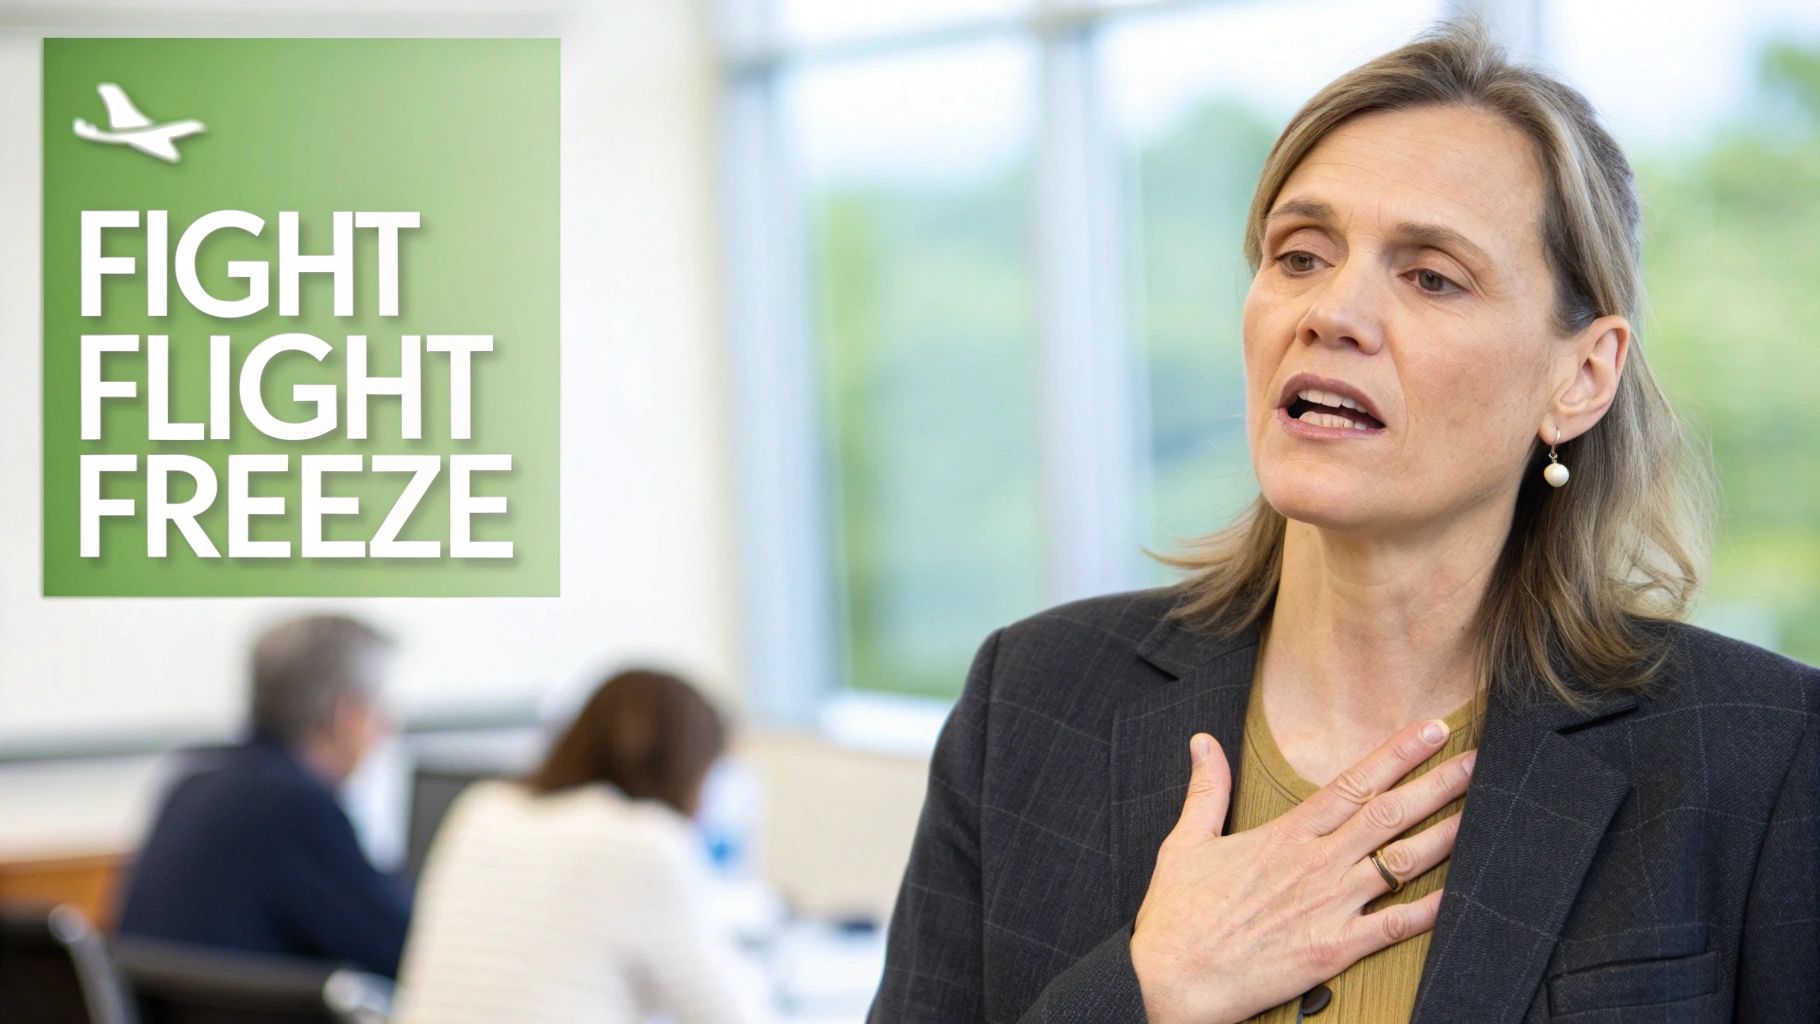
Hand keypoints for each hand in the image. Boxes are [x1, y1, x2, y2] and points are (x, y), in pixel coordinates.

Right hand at [1130, 718, 1475, 1023]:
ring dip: (1445, 836)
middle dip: (1438, 784)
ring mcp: (1327, 907)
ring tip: (1484, 814)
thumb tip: (1202, 741)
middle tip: (1478, 760)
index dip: (1396, 754)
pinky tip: (1460, 893)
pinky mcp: (1331, 950)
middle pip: (1389, 814)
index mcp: (1283, 836)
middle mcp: (1314, 865)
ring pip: (1400, 863)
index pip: (1351, 783)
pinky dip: (1429, 911)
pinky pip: (1393, 928)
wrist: (1170, 982)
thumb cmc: (1175, 917)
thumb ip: (1205, 790)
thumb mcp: (1183, 844)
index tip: (1430, 729)